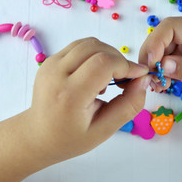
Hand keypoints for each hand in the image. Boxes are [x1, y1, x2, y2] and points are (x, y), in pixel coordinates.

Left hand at [28, 38, 150, 162]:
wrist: (37, 135)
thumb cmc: (72, 138)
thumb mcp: (105, 130)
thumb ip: (129, 106)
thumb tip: (144, 80)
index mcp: (69, 95)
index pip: (103, 63)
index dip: (127, 65)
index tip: (140, 75)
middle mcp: (56, 74)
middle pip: (97, 48)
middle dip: (119, 60)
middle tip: (126, 79)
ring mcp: (50, 64)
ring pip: (89, 43)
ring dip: (108, 55)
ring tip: (111, 78)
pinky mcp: (50, 60)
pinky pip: (80, 46)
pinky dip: (96, 54)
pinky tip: (97, 74)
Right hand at [139, 17, 181, 109]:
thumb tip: (162, 64)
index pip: (173, 27)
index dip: (157, 41)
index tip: (151, 63)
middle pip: (164, 38)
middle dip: (151, 55)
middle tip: (148, 77)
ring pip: (164, 52)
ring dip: (154, 66)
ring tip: (154, 85)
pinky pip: (170, 64)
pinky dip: (161, 73)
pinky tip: (161, 86)